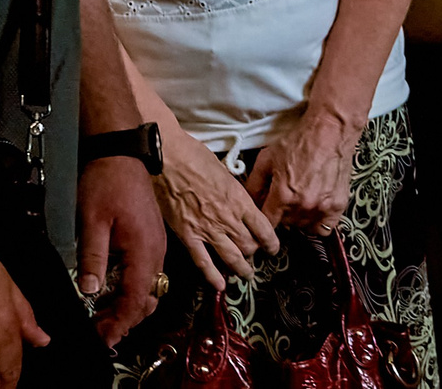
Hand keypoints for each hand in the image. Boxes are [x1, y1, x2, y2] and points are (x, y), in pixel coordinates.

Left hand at [78, 152, 166, 345]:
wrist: (122, 151)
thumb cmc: (106, 183)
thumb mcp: (92, 222)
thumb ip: (93, 259)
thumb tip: (91, 293)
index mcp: (144, 251)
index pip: (136, 302)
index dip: (119, 324)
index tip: (101, 338)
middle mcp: (157, 251)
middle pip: (146, 300)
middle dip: (124, 320)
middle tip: (98, 330)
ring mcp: (157, 244)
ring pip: (148, 288)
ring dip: (128, 306)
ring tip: (103, 315)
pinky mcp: (152, 237)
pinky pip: (147, 273)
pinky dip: (132, 289)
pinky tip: (112, 290)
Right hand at [154, 121, 279, 289]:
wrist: (168, 158)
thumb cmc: (195, 157)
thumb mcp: (224, 171)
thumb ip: (233, 191)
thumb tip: (237, 200)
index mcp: (239, 200)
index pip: (263, 228)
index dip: (271, 242)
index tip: (273, 247)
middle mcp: (228, 218)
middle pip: (249, 246)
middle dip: (254, 253)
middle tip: (254, 257)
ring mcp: (207, 229)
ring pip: (232, 257)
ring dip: (241, 269)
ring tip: (245, 275)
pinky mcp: (188, 235)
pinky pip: (203, 261)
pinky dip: (213, 276)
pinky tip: (220, 285)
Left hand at [246, 109, 358, 234]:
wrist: (330, 130)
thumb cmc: (299, 142)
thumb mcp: (267, 159)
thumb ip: (254, 185)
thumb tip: (248, 204)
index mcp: (283, 196)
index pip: (267, 225)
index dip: (264, 221)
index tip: (266, 214)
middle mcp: (303, 206)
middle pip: (285, 225)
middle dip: (282, 214)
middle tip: (284, 198)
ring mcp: (323, 208)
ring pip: (304, 227)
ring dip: (299, 218)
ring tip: (300, 200)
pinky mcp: (338, 206)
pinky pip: (324, 228)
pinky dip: (317, 223)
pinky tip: (314, 208)